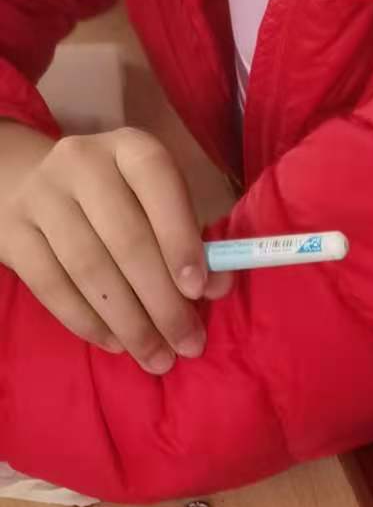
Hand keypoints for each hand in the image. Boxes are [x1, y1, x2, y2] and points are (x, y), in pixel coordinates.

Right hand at [0, 121, 230, 372]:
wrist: (27, 184)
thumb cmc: (112, 202)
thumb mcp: (153, 206)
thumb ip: (188, 242)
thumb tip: (218, 286)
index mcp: (128, 149)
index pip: (156, 181)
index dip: (179, 236)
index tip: (198, 290)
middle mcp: (82, 162)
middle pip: (126, 239)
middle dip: (162, 302)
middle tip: (187, 345)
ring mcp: (41, 195)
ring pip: (89, 268)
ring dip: (129, 323)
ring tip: (157, 358)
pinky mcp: (12, 232)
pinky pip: (52, 286)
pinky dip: (86, 322)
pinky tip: (114, 344)